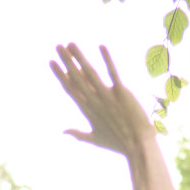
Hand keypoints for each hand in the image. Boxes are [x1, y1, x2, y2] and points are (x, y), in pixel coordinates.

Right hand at [53, 43, 154, 157]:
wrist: (137, 145)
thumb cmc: (117, 143)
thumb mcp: (94, 139)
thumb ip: (78, 134)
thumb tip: (63, 131)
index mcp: (87, 109)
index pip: (70, 88)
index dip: (60, 74)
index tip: (52, 62)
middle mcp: (94, 101)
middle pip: (76, 77)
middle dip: (66, 61)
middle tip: (58, 47)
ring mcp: (107, 96)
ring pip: (90, 73)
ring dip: (80, 57)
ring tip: (71, 44)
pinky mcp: (121, 93)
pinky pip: (112, 73)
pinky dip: (107, 59)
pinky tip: (101, 46)